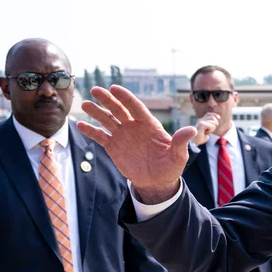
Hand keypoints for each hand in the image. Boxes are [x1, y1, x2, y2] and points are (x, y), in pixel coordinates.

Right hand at [78, 86, 196, 203]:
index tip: (115, 88)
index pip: (136, 108)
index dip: (126, 98)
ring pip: (107, 120)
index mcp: (149, 125)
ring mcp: (123, 136)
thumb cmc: (170, 167)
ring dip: (96, 112)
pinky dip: (90, 131)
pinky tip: (80, 125)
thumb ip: (181, 142)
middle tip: (95, 90)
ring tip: (85, 105)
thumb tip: (191, 130)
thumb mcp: (178, 156)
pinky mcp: (114, 147)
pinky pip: (100, 136)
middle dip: (107, 100)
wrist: (157, 182)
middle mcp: (134, 127)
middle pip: (119, 110)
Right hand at [193, 112, 220, 145]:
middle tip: (210, 130)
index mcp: (201, 120)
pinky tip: (205, 133)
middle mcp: (200, 120)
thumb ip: (211, 126)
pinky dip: (210, 130)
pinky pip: (211, 126)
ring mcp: (200, 121)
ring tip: (206, 132)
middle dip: (215, 124)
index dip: (215, 115)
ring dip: (212, 129)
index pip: (209, 114)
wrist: (194, 143)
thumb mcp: (207, 132)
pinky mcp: (201, 124)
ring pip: (213, 122)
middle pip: (213, 117)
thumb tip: (216, 122)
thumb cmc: (201, 138)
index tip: (219, 118)